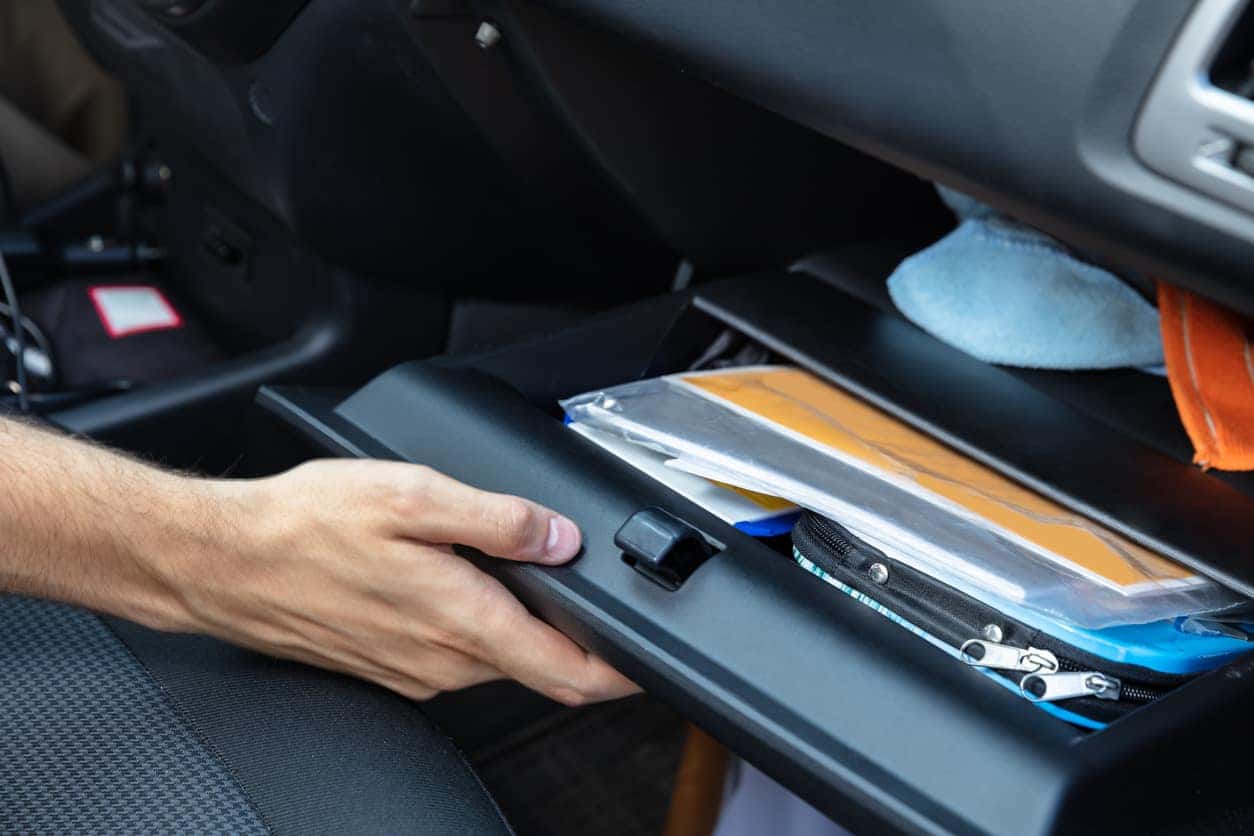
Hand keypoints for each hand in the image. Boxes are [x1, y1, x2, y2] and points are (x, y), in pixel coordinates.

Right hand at [168, 459, 638, 705]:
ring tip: (515, 574)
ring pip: (495, 660)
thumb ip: (496, 518)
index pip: (568, 672)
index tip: (647, 656)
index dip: (620, 670)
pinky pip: (453, 657)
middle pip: (537, 667)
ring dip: (519, 628)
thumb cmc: (305, 526)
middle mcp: (443, 660)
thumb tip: (558, 535)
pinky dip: (476, 629)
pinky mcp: (388, 668)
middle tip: (580, 590)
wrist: (224, 561)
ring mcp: (414, 670)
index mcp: (462, 619)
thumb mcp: (412, 495)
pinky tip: (455, 584)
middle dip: (572, 638)